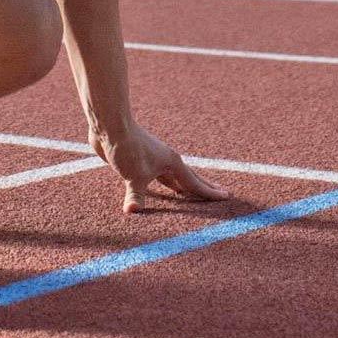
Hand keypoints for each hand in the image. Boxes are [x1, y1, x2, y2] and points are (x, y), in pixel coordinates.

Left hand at [91, 122, 228, 213]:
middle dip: (203, 187)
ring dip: (183, 186)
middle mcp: (167, 160)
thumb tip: (132, 211)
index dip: (209, 192)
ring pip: (174, 177)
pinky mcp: (141, 160)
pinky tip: (163, 187)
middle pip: (189, 177)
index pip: (194, 182)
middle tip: (220, 193)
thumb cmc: (128, 148)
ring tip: (190, 195)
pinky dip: (165, 184)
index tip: (226, 196)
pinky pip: (159, 176)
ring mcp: (155, 159)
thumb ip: (136, 196)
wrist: (111, 127)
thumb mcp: (134, 176)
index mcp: (172, 163)